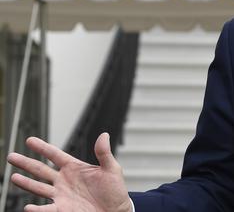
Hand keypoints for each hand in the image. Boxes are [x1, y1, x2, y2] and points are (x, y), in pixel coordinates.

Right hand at [7, 133, 131, 211]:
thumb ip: (104, 153)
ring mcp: (61, 195)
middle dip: (26, 163)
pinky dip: (37, 209)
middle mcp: (64, 180)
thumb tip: (104, 135)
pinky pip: (46, 209)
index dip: (43, 147)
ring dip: (26, 183)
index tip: (30, 140)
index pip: (55, 155)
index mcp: (75, 168)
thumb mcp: (112, 169)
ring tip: (14, 177)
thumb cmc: (115, 191)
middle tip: (11, 156)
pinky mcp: (62, 209)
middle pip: (41, 170)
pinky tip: (28, 207)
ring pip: (39, 187)